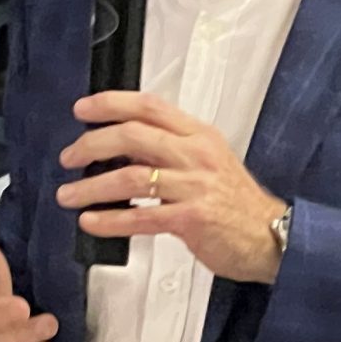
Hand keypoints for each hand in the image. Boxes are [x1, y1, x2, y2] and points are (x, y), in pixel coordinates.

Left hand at [57, 91, 287, 282]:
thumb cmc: (235, 203)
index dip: (110, 103)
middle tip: (69, 157)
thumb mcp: (207, 161)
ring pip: (130, 177)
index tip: (82, 109)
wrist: (272, 238)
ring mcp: (194, 186)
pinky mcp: (192, 219)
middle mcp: (196, 155)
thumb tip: (118, 147)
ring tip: (68, 195)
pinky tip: (90, 221)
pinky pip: (140, 217)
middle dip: (91, 144)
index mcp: (198, 135)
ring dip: (91, 187)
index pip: (149, 106)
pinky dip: (110, 220)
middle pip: (133, 136)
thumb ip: (168, 149)